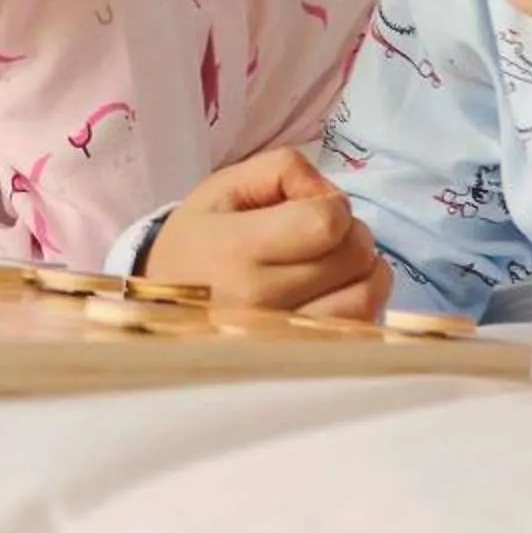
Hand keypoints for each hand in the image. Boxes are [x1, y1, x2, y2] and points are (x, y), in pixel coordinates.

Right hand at [145, 147, 392, 319]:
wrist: (166, 308)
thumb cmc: (200, 240)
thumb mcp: (225, 186)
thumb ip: (284, 170)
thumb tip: (331, 194)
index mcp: (236, 250)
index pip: (325, 223)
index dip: (333, 206)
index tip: (313, 210)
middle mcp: (259, 302)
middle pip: (353, 258)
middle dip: (350, 236)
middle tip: (322, 237)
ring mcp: (281, 340)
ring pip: (365, 299)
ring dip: (364, 273)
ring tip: (336, 266)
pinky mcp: (299, 362)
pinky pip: (359, 333)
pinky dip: (361, 307)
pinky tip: (336, 295)